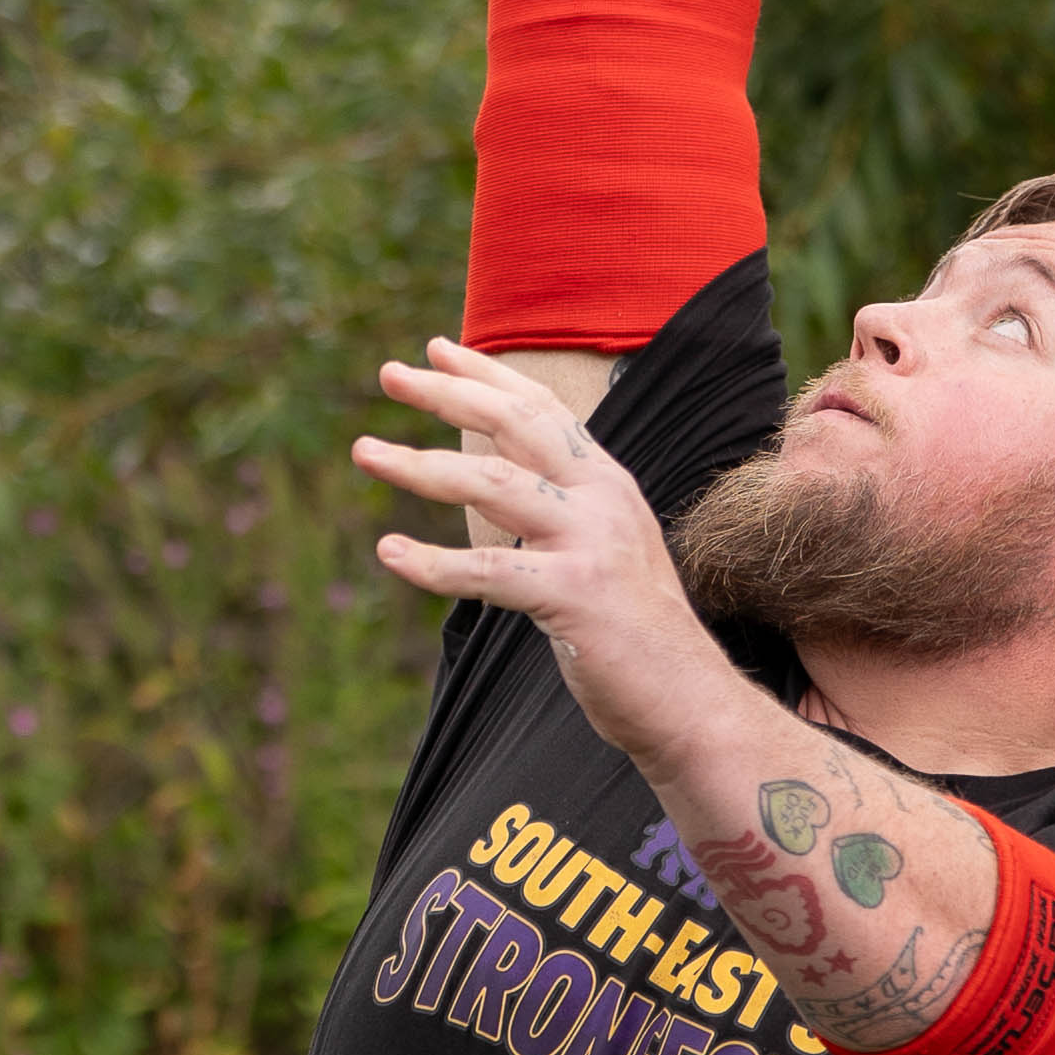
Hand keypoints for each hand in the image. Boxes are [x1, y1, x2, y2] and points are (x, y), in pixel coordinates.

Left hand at [356, 345, 736, 777]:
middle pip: (515, 424)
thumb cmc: (636, 638)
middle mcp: (603, 498)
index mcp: (608, 484)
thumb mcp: (602, 553)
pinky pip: (488, 572)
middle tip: (388, 374)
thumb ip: (562, 515)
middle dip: (447, 393)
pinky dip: (433, 563)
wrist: (689, 703)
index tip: (435, 352)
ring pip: (491, 483)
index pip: (542, 409)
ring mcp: (591, 543)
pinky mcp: (574, 594)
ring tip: (365, 452)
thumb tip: (500, 490)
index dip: (487, 375)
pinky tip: (390, 552)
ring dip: (418, 464)